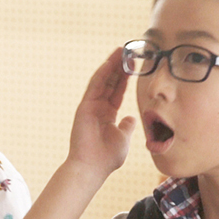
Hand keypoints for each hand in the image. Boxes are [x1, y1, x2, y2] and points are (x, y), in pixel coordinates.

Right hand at [67, 48, 136, 178]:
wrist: (92, 168)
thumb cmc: (107, 158)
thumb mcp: (123, 139)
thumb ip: (127, 127)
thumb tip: (131, 118)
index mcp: (107, 115)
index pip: (117, 92)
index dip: (125, 78)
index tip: (133, 64)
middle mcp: (98, 108)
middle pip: (110, 83)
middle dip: (119, 67)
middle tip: (128, 51)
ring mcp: (90, 106)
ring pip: (102, 81)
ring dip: (111, 65)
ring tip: (120, 51)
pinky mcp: (85, 107)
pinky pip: (95, 86)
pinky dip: (102, 74)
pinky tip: (110, 63)